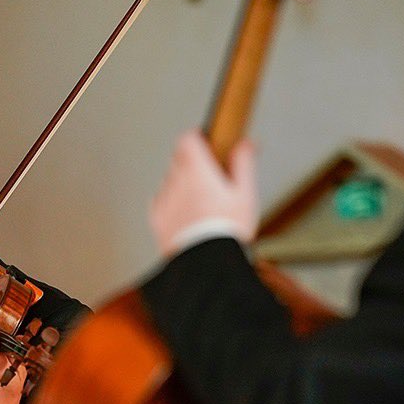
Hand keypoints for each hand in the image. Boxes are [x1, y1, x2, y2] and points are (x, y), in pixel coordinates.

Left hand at [149, 129, 257, 256]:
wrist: (205, 266)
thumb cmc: (226, 232)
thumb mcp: (244, 195)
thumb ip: (243, 164)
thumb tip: (246, 143)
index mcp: (197, 170)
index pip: (187, 139)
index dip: (197, 137)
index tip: (207, 142)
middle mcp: (176, 182)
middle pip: (178, 159)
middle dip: (192, 162)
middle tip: (210, 176)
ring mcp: (163, 201)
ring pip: (169, 181)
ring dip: (181, 183)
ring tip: (201, 202)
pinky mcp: (157, 221)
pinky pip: (160, 202)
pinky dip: (171, 202)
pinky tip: (186, 215)